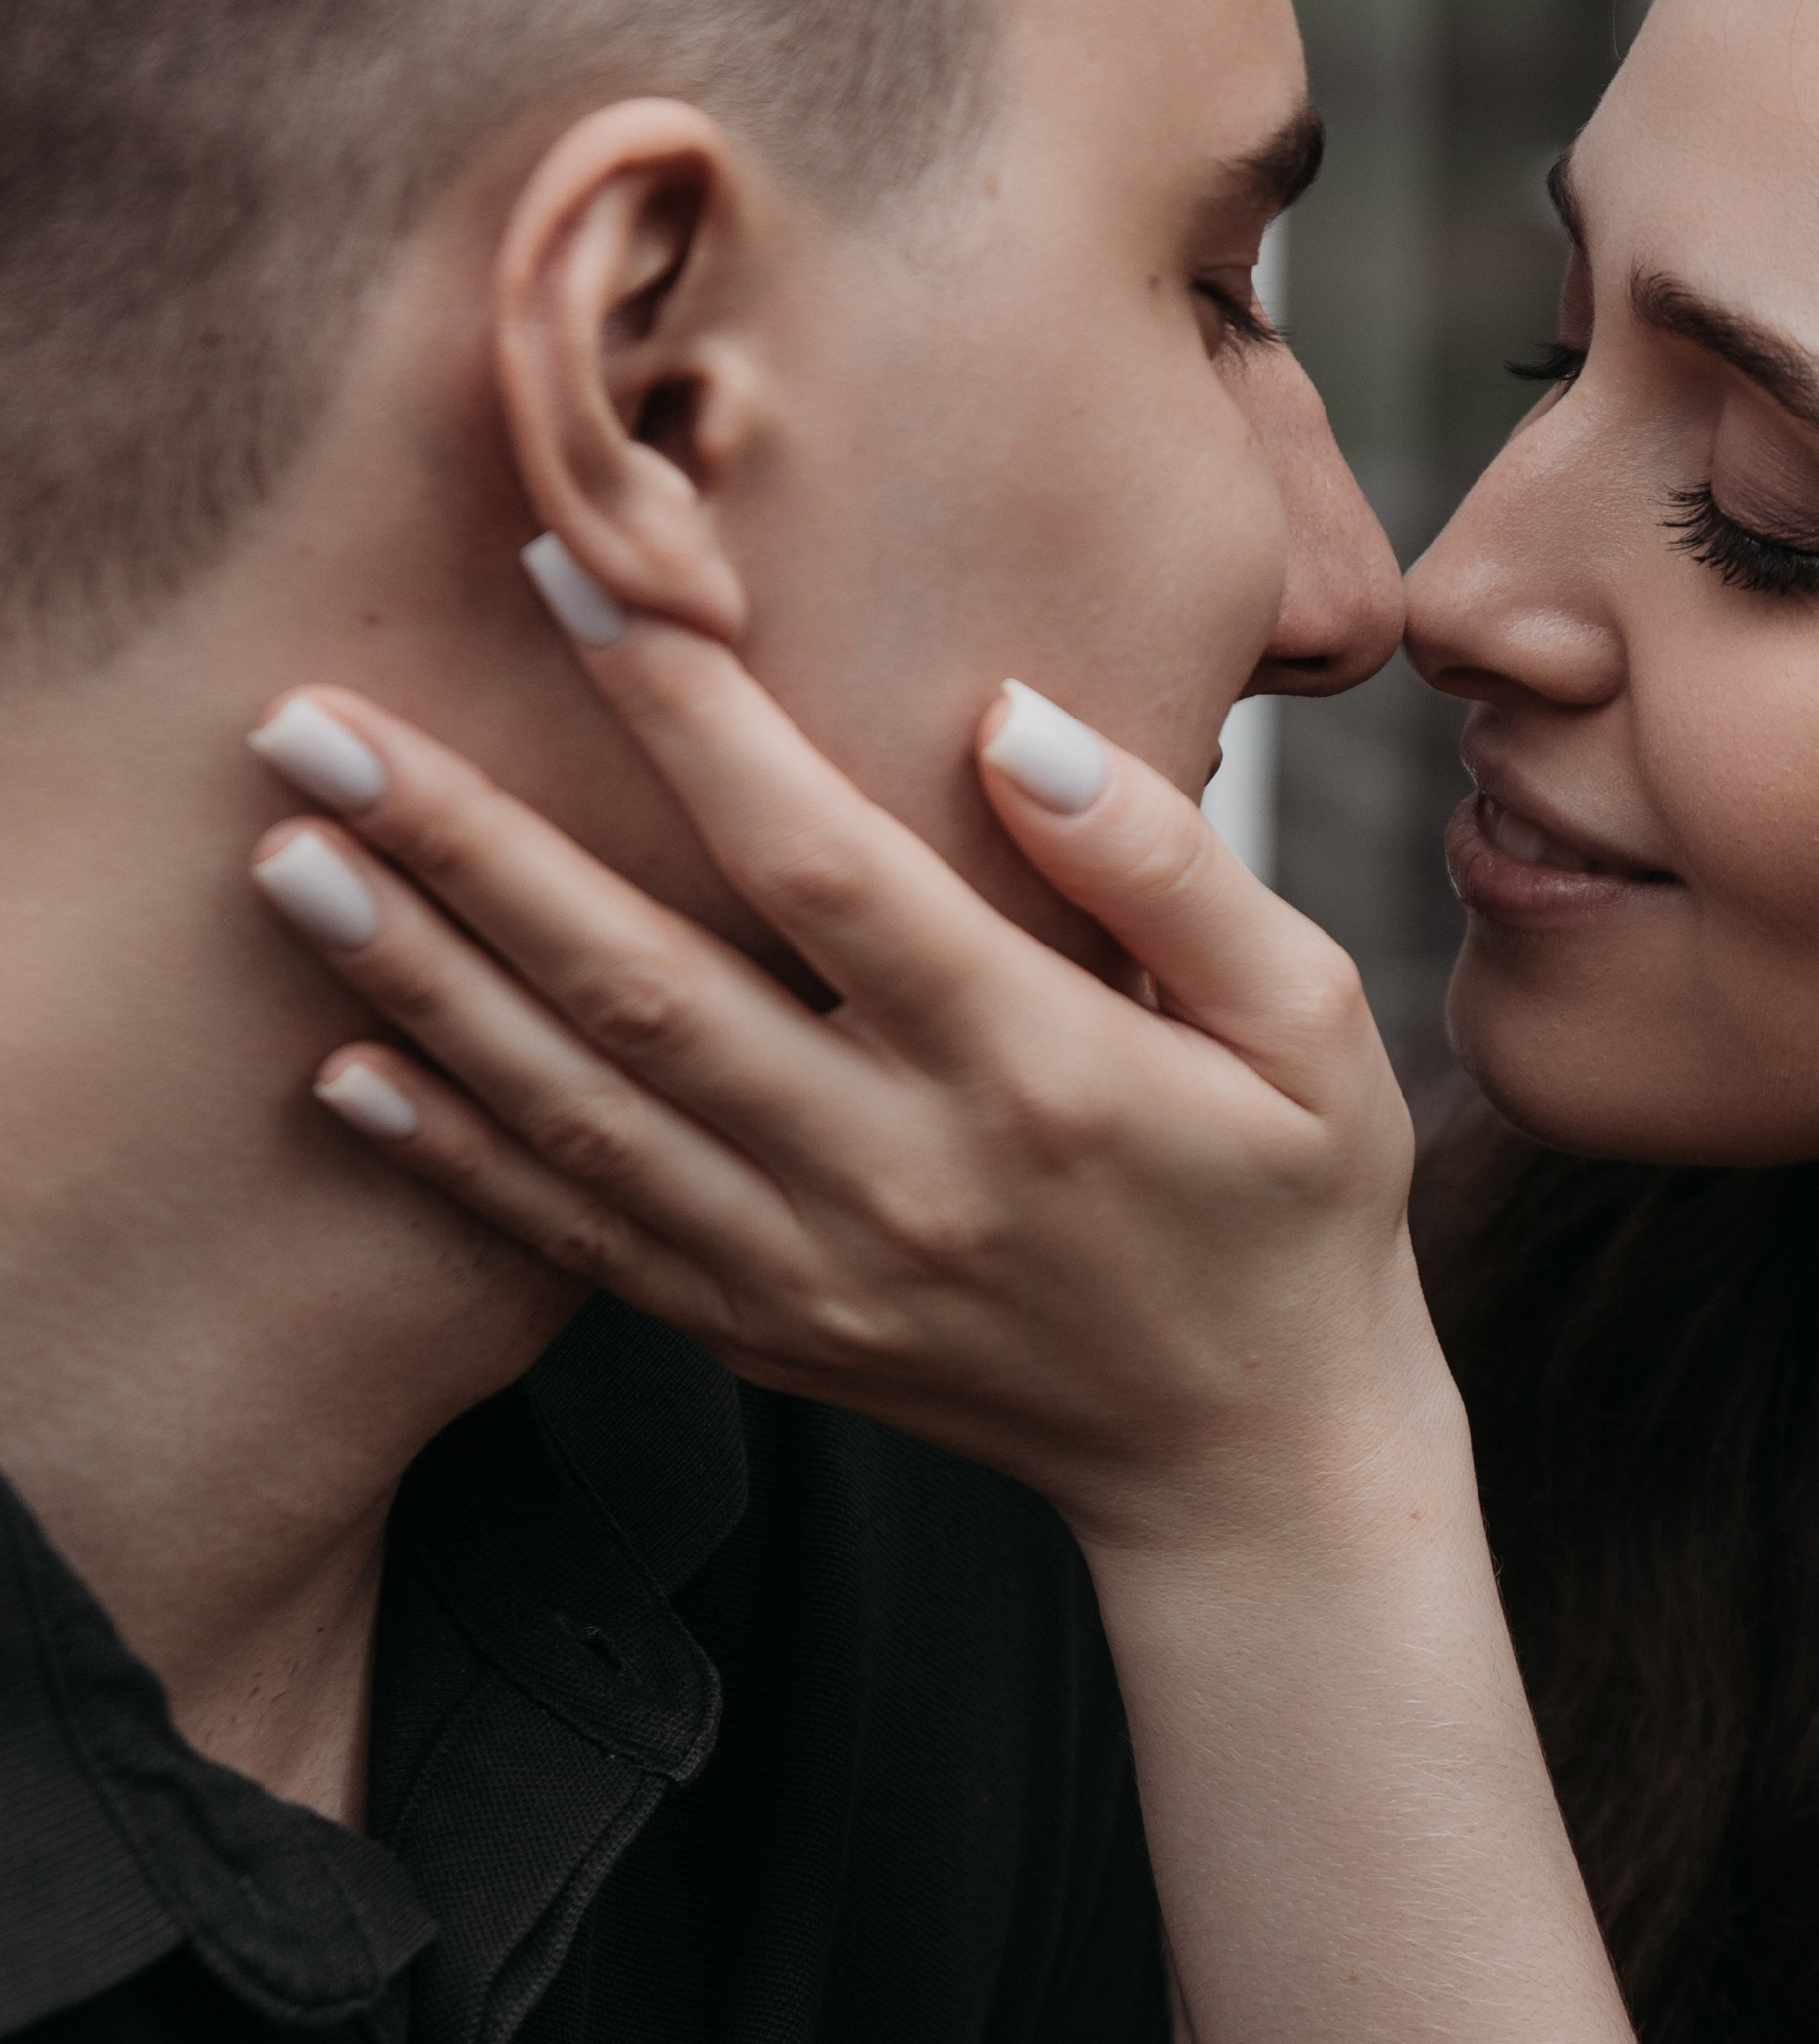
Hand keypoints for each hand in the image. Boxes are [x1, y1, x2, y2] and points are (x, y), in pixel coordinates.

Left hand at [243, 616, 1439, 1554]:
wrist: (1248, 1468)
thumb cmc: (1292, 1206)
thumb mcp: (1309, 1023)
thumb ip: (1166, 867)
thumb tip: (1006, 716)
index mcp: (1033, 1069)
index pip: (824, 866)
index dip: (689, 717)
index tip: (569, 575)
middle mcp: (896, 1175)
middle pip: (640, 986)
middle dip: (460, 848)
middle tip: (309, 723)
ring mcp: (813, 1274)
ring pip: (575, 1116)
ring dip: (417, 982)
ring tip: (283, 858)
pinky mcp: (767, 1337)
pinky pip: (577, 1248)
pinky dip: (453, 1163)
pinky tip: (340, 1070)